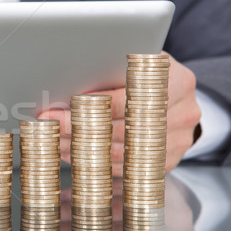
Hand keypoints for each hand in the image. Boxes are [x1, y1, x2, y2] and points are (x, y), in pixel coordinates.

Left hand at [39, 52, 200, 175]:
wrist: (179, 95)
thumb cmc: (148, 75)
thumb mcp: (135, 63)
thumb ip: (110, 71)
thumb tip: (64, 86)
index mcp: (176, 81)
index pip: (123, 99)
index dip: (85, 107)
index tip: (53, 112)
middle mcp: (182, 114)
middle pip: (119, 129)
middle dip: (77, 130)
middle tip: (48, 129)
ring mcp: (177, 141)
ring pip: (120, 153)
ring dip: (82, 149)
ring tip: (55, 142)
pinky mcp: (166, 162)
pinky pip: (125, 168)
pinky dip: (96, 162)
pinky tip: (73, 154)